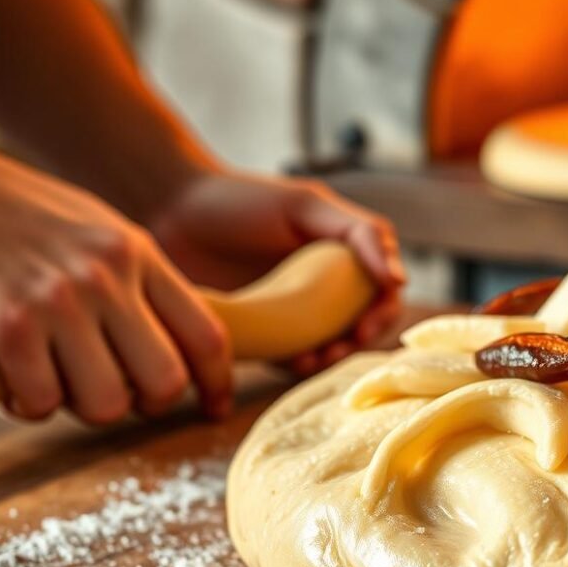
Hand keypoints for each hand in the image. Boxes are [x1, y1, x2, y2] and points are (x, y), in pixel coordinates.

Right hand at [0, 140, 231, 422]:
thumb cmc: (14, 210)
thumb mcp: (97, 229)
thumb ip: (137, 278)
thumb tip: (172, 335)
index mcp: (138, 253)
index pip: (206, 333)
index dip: (216, 382)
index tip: (212, 408)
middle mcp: (107, 277)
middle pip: (165, 380)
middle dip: (146, 403)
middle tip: (118, 394)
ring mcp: (58, 300)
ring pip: (106, 403)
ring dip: (83, 408)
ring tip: (60, 382)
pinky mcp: (6, 322)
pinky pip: (41, 400)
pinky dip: (29, 405)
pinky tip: (16, 381)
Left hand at [148, 171, 405, 374]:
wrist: (167, 211)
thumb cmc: (238, 199)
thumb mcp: (306, 205)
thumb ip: (360, 233)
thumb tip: (400, 281)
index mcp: (342, 256)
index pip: (382, 294)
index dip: (382, 315)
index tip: (363, 326)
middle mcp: (323, 287)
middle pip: (360, 327)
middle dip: (355, 344)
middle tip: (336, 349)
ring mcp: (292, 313)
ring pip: (328, 349)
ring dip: (328, 361)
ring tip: (310, 359)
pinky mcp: (260, 335)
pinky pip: (287, 361)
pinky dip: (295, 367)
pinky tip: (289, 361)